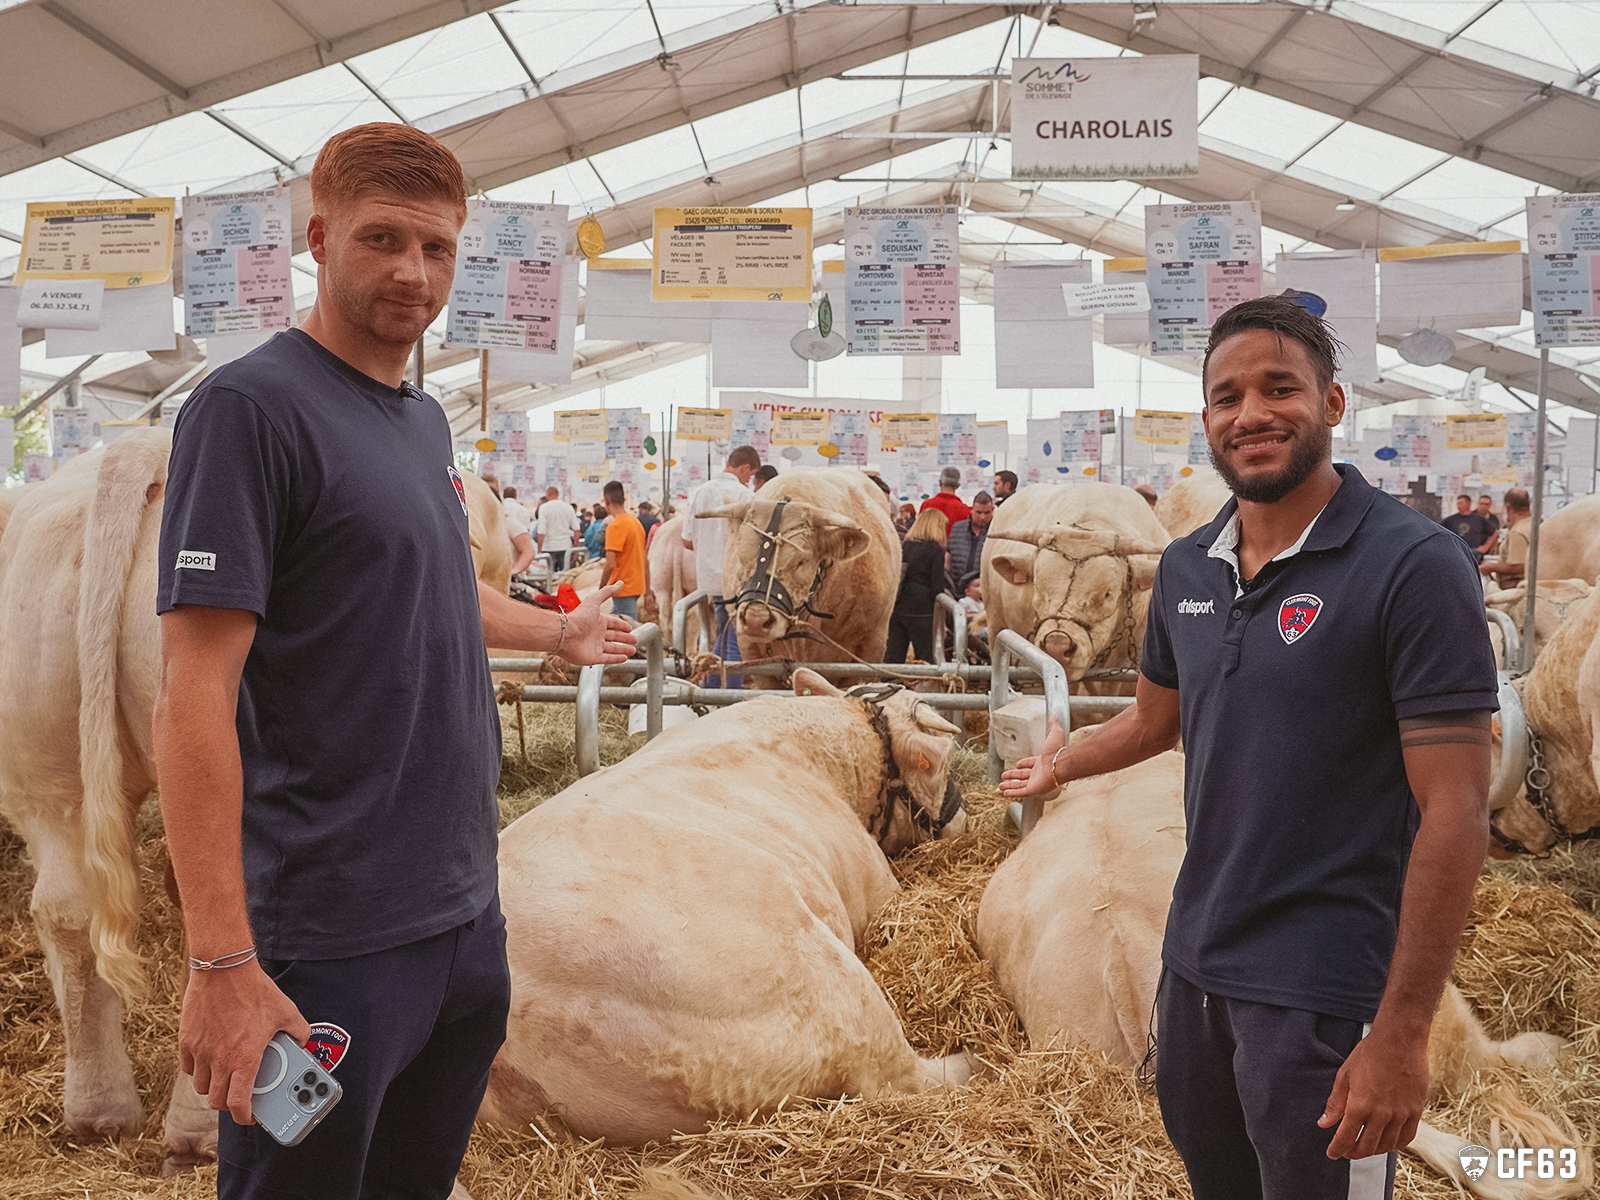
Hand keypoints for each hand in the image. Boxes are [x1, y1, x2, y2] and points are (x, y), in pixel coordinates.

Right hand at [180, 960, 309, 1125]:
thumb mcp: (287, 1011)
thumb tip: (305, 1041)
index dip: (244, 1117)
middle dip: (228, 1104)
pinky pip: (188, 1067)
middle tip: (238, 1097)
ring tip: (226, 1077)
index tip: (250, 1116)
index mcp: (244, 1059)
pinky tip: (210, 1060)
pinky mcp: (186, 1041)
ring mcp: (200, 1052)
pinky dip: (198, 1070)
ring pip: (201, 1086)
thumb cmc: (255, 991)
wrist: (224, 969)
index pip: (238, 1104)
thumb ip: (299, 1031)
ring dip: (213, 1087)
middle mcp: (219, 1061)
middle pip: (216, 1101)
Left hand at [562, 582, 636, 664]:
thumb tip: (620, 583)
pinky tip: (624, 658)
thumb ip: (607, 592)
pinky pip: (607, 658)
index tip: (629, 628)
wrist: (565, 634)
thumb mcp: (594, 600)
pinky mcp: (593, 657)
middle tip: (634, 639)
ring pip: (612, 648)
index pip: (613, 623)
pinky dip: (616, 659)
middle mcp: (596, 634)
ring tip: (632, 650)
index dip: (622, 626)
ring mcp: (595, 646)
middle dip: (624, 638)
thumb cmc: (578, 617)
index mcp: (597, 621)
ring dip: (622, 649)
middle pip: (614, 636)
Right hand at [998, 717, 1067, 797]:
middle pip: (1023, 775)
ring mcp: (1036, 782)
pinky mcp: (1034, 789)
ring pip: (1020, 785)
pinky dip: (1012, 793)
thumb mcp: (1055, 734)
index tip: (1017, 764)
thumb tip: (1054, 716)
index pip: (1031, 764)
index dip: (1024, 764)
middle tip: (1005, 776)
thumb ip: (1053, 726)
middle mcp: (1039, 773)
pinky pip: (1021, 792)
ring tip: (1001, 786)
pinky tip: (1005, 793)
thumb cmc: (1058, 751)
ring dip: (1010, 785)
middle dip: (1013, 776)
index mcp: (1042, 762)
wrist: (1060, 763)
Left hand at [1318, 1024, 1428, 1158]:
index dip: (1337, 1149)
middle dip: (1353, 1152)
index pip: (1346, 1138)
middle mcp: (1381, 1114)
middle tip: (1346, 1150)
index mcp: (1360, 1105)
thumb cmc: (1369, 1054)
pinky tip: (1387, 1141)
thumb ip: (1335, 1103)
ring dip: (1373, 1150)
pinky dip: (1395, 1144)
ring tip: (1364, 1146)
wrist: (1399, 1041)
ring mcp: (1401, 1114)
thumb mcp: (1344, 1075)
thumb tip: (1324, 1122)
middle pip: (1366, 1147)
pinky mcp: (1415, 1111)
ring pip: (1386, 1146)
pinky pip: (1406, 1138)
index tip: (1332, 1154)